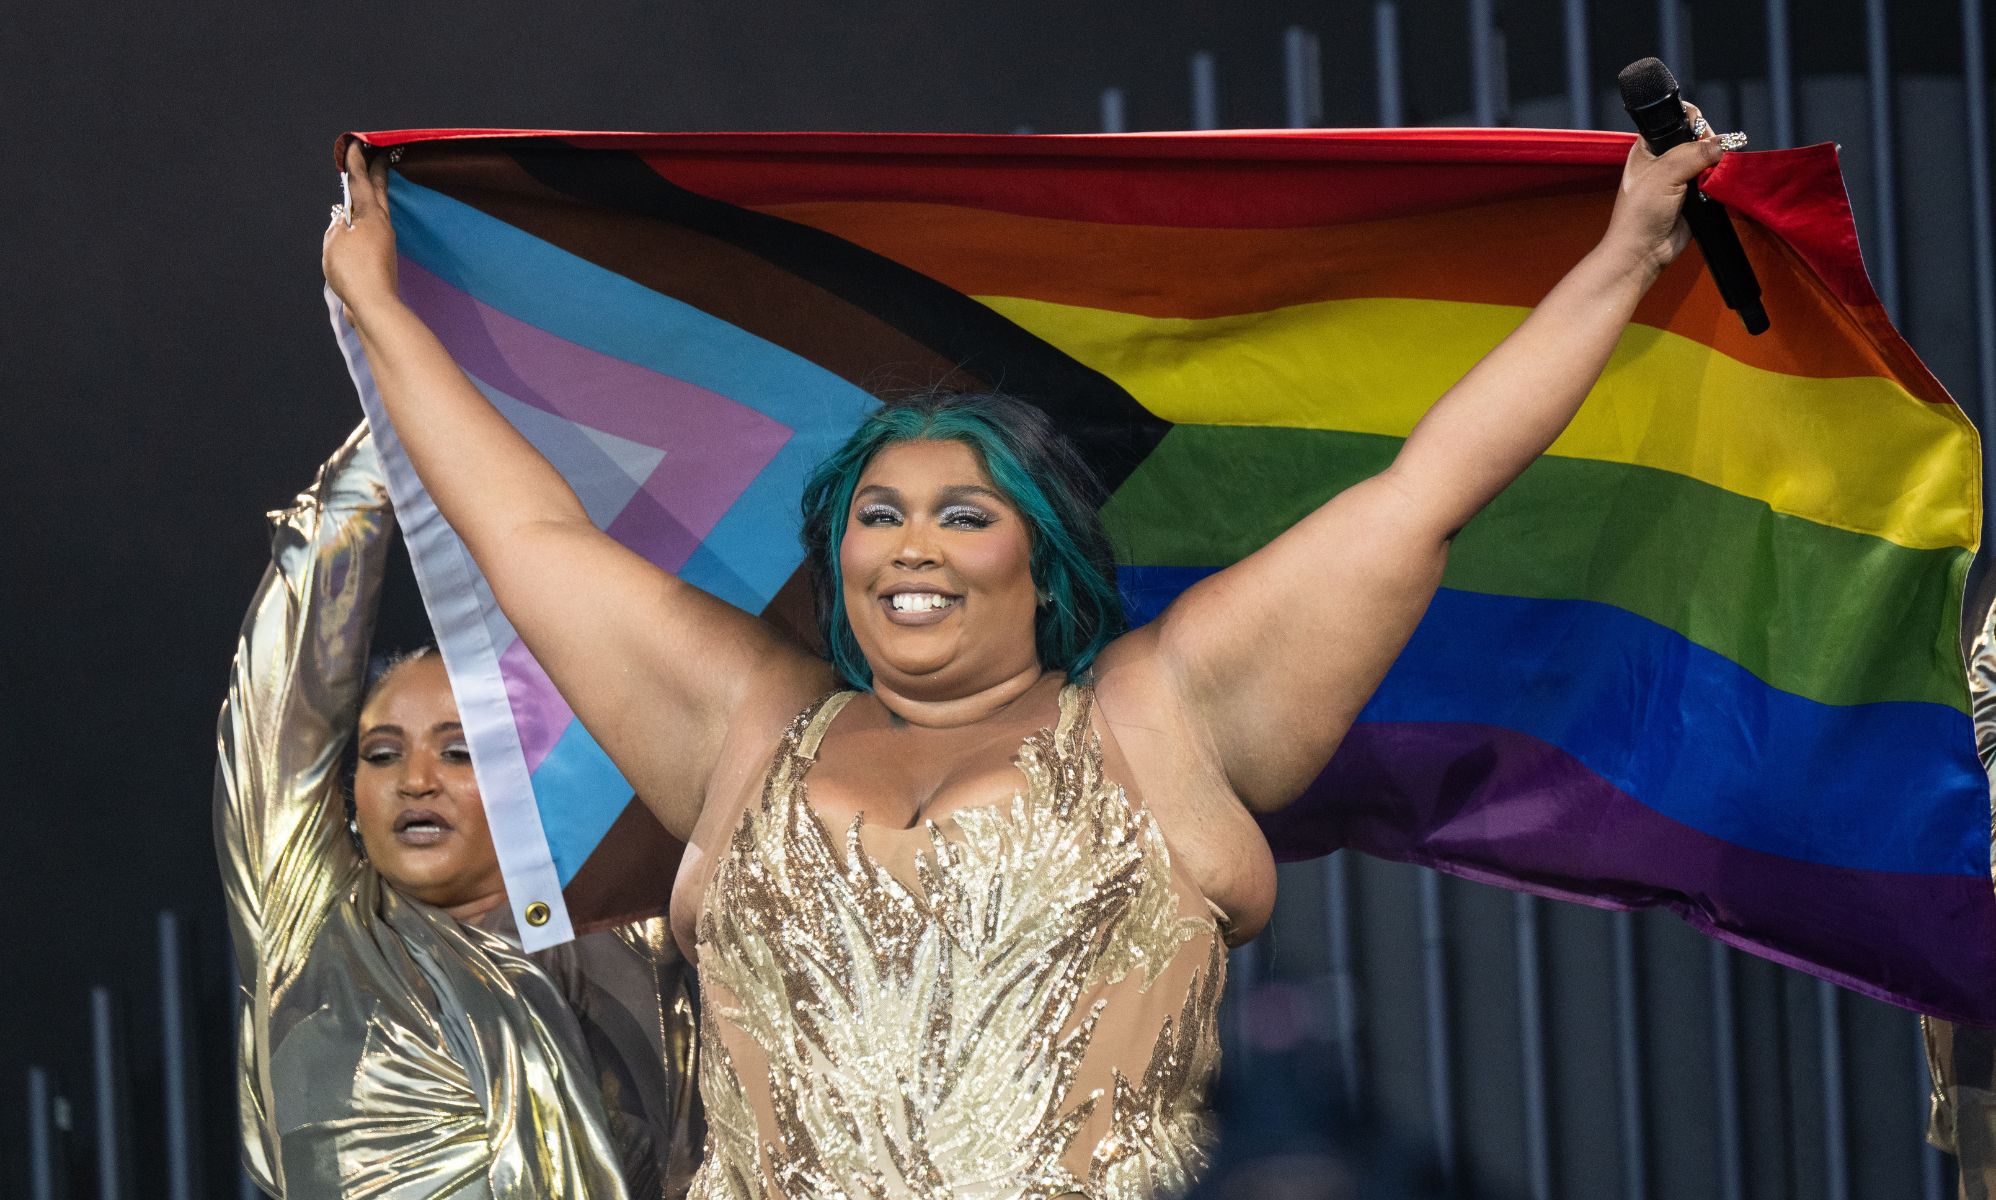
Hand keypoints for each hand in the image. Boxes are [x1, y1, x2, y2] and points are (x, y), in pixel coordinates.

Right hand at [322, 140, 399, 320]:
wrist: (374, 304)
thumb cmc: (352, 271)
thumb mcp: (334, 242)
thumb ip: (336, 226)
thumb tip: (343, 221)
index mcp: (371, 215)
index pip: (361, 182)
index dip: (357, 163)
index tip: (357, 145)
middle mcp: (383, 225)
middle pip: (380, 192)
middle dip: (377, 172)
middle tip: (380, 156)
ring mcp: (386, 242)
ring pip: (380, 210)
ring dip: (376, 194)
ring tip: (372, 184)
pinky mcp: (383, 258)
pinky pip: (376, 229)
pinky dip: (370, 216)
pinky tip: (364, 222)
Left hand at [1600, 101, 1725, 277]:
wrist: (1643, 252)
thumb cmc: (1640, 212)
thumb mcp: (1664, 174)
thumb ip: (1694, 153)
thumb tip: (1725, 143)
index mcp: (1649, 147)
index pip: (1677, 119)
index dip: (1692, 122)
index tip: (1701, 134)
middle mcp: (1666, 159)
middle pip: (1700, 138)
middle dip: (1711, 145)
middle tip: (1711, 159)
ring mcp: (1682, 177)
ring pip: (1712, 159)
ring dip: (1719, 164)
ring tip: (1715, 174)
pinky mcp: (1697, 196)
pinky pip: (1716, 180)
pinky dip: (1722, 181)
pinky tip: (1721, 185)